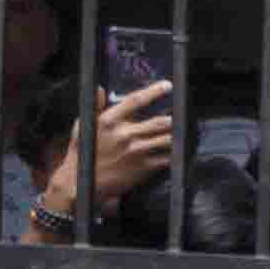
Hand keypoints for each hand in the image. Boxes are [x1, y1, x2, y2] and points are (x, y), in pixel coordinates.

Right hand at [79, 76, 179, 213]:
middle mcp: (124, 135)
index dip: (153, 91)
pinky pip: (166, 157)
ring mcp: (135, 152)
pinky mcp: (143, 167)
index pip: (134, 101)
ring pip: (166, 139)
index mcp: (108, 121)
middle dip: (174, 117)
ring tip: (186, 129)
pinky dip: (177, 152)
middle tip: (183, 112)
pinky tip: (182, 148)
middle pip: (158, 122)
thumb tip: (99, 89)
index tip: (167, 85)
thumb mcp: (83, 126)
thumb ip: (95, 107)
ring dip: (178, 134)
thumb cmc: (83, 152)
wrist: (83, 183)